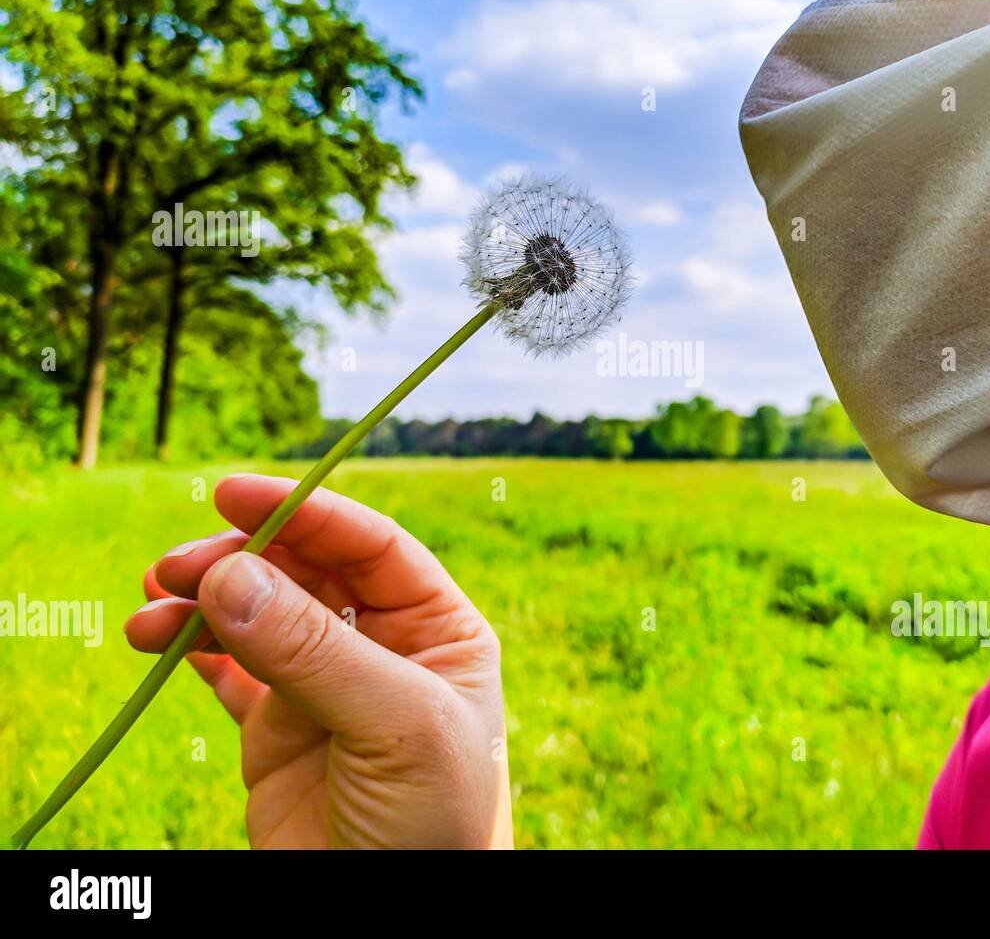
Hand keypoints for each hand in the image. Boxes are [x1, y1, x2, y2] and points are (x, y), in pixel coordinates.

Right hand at [126, 473, 511, 848]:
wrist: (393, 916)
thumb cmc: (434, 822)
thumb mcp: (395, 726)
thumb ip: (315, 652)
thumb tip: (229, 575)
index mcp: (438, 629)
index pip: (370, 547)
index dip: (306, 512)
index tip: (233, 494)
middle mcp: (382, 646)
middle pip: (304, 571)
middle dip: (242, 558)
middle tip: (177, 567)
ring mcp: (325, 685)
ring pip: (257, 615)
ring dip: (202, 602)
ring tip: (149, 612)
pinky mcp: (276, 729)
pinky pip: (226, 671)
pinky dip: (188, 649)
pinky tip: (154, 640)